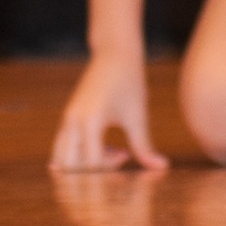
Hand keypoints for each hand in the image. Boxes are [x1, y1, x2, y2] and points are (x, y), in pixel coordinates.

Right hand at [49, 52, 167, 172]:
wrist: (115, 52)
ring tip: (110, 152)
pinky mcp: (69, 117)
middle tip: (117, 160)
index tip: (127, 160)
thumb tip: (162, 167)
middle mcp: (73, 122)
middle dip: (92, 173)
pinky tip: (104, 148)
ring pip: (62, 158)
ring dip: (83, 165)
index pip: (91, 165)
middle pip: (70, 167)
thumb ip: (144, 147)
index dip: (110, 170)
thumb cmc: (129, 81)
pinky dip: (79, 156)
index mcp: (90, 121)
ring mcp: (67, 119)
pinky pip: (63, 147)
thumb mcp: (138, 116)